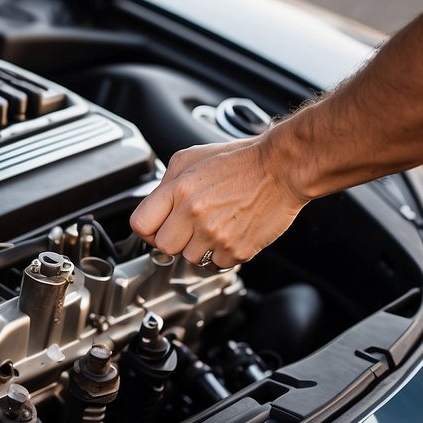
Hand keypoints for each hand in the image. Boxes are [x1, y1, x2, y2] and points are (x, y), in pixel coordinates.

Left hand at [129, 136, 309, 267]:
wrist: (282, 168)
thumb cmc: (239, 161)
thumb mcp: (191, 159)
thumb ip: (166, 184)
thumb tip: (154, 207)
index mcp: (178, 190)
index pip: (140, 225)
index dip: (147, 228)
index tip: (156, 227)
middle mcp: (194, 213)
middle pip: (163, 247)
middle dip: (174, 238)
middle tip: (190, 225)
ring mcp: (216, 234)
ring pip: (188, 258)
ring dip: (198, 247)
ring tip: (214, 225)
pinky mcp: (236, 250)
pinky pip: (215, 264)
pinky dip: (221, 253)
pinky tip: (229, 232)